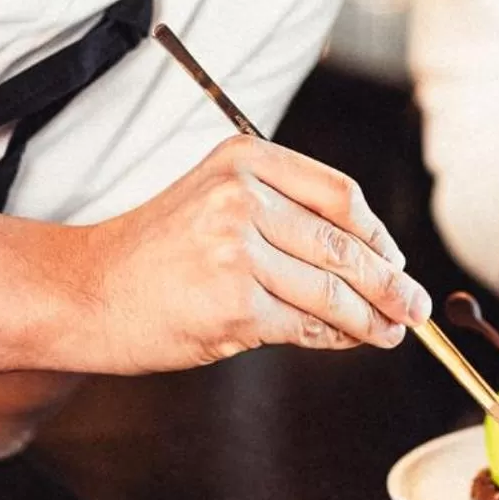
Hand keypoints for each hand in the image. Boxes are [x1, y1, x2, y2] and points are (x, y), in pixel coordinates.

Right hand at [75, 137, 429, 372]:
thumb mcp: (214, 198)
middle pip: (342, 244)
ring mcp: (239, 252)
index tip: (396, 258)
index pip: (338, 194)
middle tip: (415, 303)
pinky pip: (304, 325)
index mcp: (245, 159)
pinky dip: (335, 336)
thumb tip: (367, 255)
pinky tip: (352, 340)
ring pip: (331, 290)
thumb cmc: (152, 251)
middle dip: (388, 280)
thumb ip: (282, 212)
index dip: (377, 233)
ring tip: (393, 329)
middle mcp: (243, 198)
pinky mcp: (234, 305)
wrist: (83, 291)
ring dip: (371, 316)